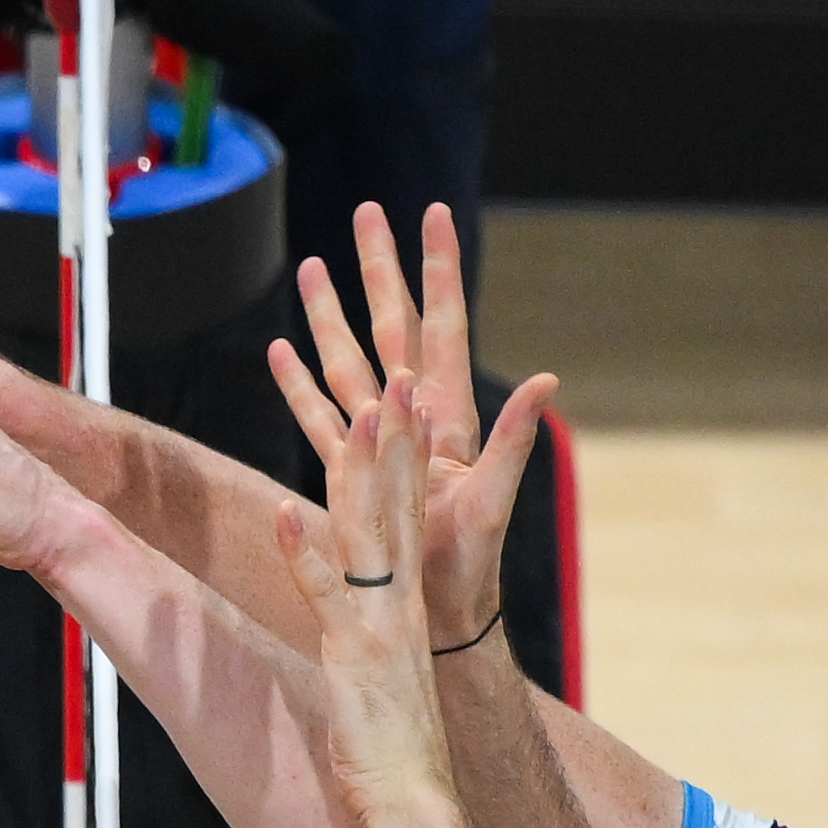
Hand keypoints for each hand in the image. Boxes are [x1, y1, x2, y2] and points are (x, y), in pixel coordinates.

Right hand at [268, 202, 553, 642]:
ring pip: (347, 361)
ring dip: (329, 315)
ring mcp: (378, 441)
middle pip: (391, 326)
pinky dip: (298, 383)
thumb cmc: (471, 563)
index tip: (433, 216)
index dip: (439, 272)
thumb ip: (514, 440)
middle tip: (366, 213)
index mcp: (450, 415)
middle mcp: (413, 417)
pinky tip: (279, 351)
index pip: (443, 326)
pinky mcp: (350, 472)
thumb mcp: (494, 499)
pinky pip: (318, 418)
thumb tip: (548, 383)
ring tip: (309, 266)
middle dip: (379, 270)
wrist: (439, 613)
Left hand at [277, 376, 458, 827]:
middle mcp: (398, 604)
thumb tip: (361, 629)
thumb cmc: (393, 749)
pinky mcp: (353, 654)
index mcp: (406, 604)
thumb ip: (371, 638)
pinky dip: (304, 553)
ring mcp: (377, 624)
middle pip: (398, 506)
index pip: (410, 515)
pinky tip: (284, 513)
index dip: (406, 458)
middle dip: (395, 441)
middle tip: (396, 379)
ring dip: (360, 472)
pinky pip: (325, 593)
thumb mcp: (382, 676)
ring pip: (368, 533)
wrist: (415, 799)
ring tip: (354, 414)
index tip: (405, 406)